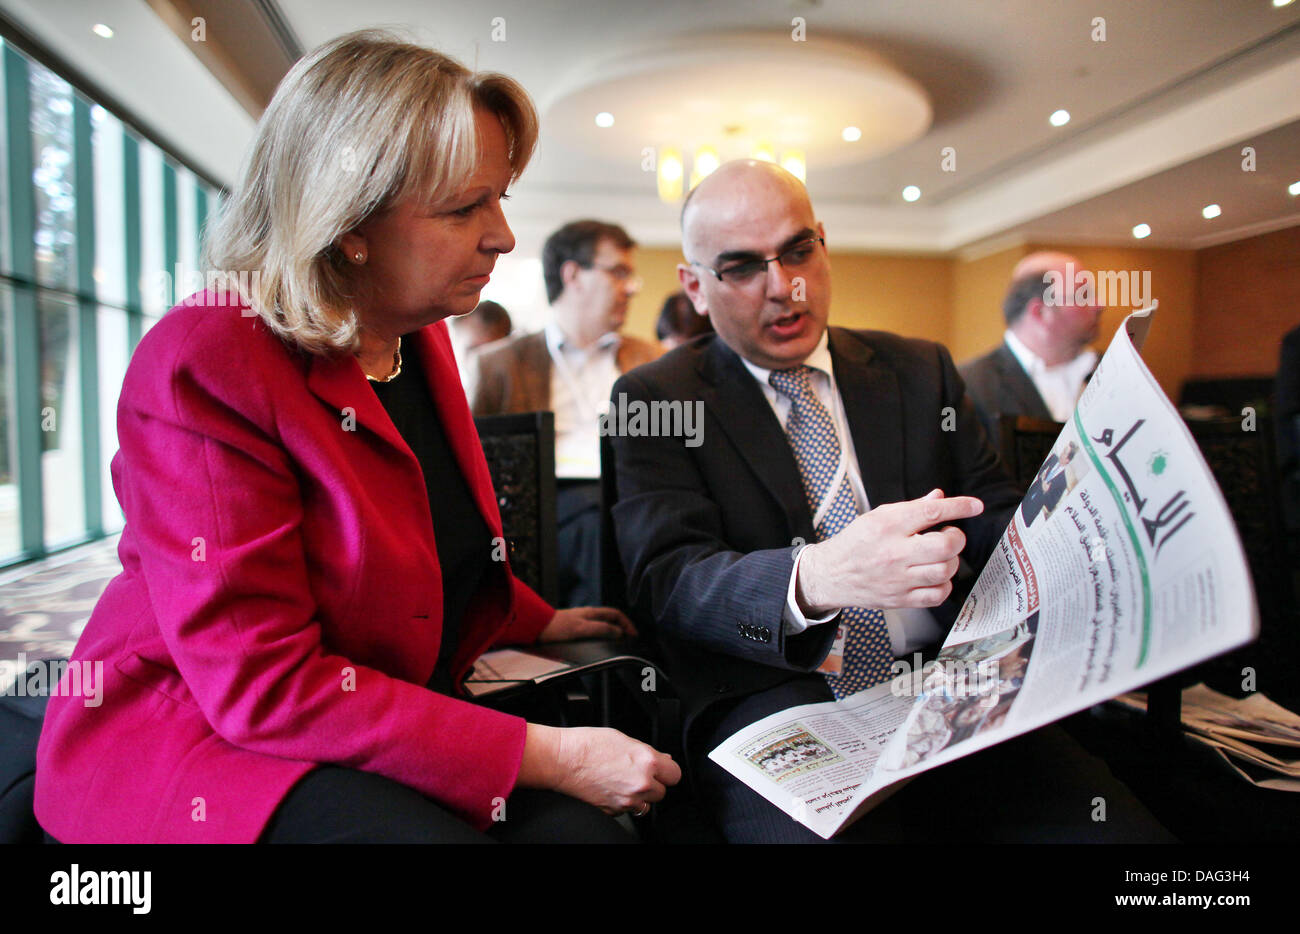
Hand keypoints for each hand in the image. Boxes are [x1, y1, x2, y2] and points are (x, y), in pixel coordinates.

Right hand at [519, 724, 680, 814]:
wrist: (562, 760)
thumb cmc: (587, 745)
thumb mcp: (623, 738)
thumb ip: (647, 752)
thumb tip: (662, 759)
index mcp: (647, 762)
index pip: (675, 774)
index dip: (667, 770)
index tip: (662, 768)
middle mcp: (641, 784)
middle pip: (663, 792)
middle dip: (654, 783)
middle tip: (639, 772)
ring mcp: (627, 800)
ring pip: (647, 804)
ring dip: (640, 795)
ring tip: (624, 780)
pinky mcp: (614, 811)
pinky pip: (628, 810)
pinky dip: (624, 802)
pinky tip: (612, 787)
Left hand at [538, 606, 636, 641]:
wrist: (536, 627)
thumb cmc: (556, 627)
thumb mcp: (582, 629)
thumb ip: (601, 629)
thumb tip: (618, 632)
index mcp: (591, 613)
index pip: (616, 614)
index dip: (627, 623)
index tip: (633, 635)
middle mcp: (587, 615)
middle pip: (610, 619)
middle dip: (622, 627)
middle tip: (628, 639)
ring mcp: (580, 621)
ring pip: (602, 624)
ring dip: (612, 632)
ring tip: (617, 643)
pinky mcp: (573, 629)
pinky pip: (593, 630)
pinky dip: (601, 636)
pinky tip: (599, 644)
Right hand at [796, 489, 982, 612]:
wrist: (831, 574)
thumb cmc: (855, 543)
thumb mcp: (878, 516)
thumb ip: (912, 508)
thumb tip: (939, 498)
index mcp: (888, 526)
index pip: (932, 512)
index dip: (959, 507)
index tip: (974, 506)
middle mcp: (894, 552)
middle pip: (945, 546)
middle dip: (956, 538)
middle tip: (950, 535)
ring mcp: (898, 578)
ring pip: (944, 570)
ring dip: (951, 561)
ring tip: (942, 556)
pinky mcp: (901, 599)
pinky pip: (937, 595)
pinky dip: (944, 585)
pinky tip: (936, 576)